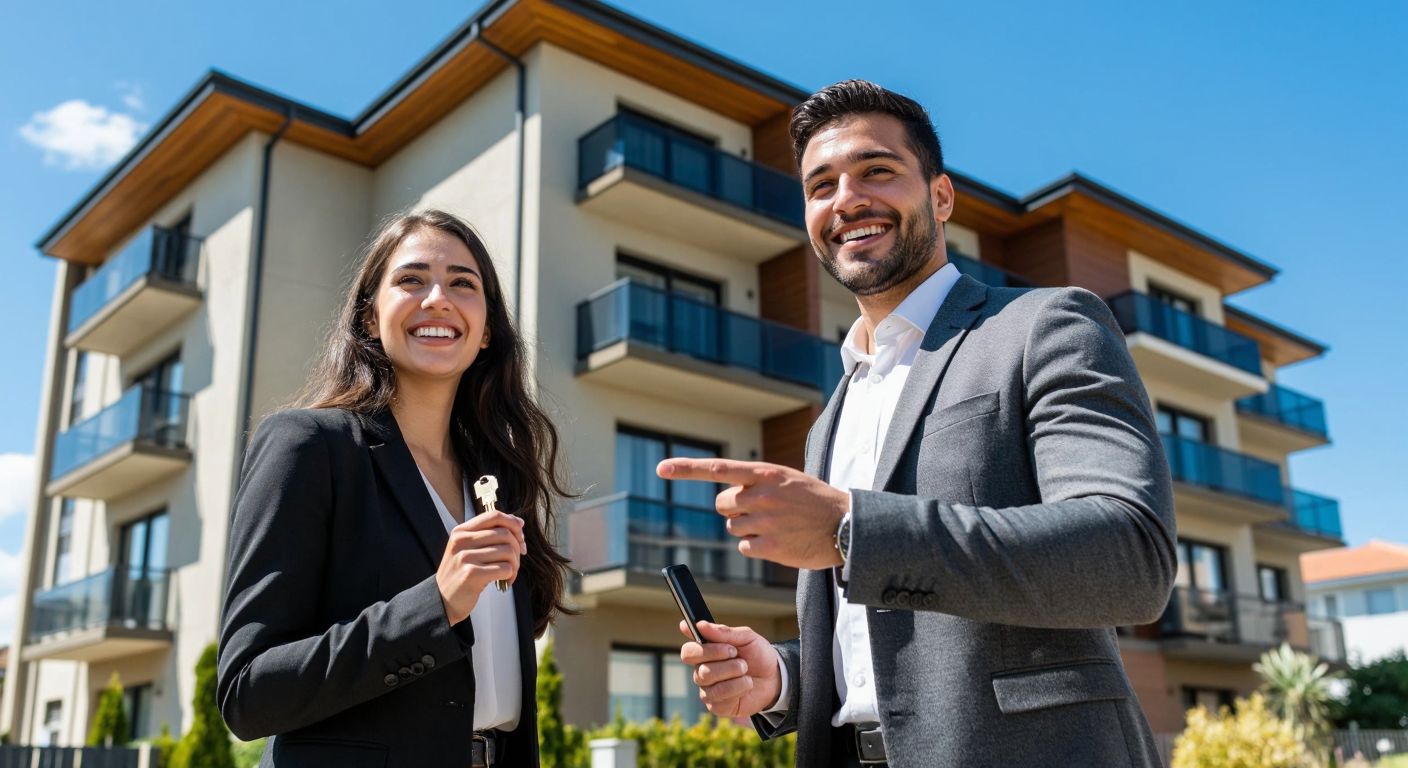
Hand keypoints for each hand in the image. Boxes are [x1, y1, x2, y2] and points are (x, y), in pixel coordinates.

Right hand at [435, 510, 525, 624]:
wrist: (442, 600)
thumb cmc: (461, 573)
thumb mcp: (468, 549)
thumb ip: (489, 534)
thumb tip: (519, 522)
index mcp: (461, 531)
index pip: (494, 516)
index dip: (513, 523)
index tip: (520, 537)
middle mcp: (461, 541)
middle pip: (505, 534)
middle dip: (517, 548)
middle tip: (515, 561)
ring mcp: (465, 557)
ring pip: (508, 551)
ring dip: (515, 564)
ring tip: (509, 573)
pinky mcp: (471, 574)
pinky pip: (505, 568)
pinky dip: (511, 576)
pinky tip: (505, 581)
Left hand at [657, 458, 847, 568]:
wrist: (846, 526)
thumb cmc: (815, 501)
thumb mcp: (787, 480)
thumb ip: (757, 482)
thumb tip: (728, 496)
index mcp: (764, 474)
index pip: (718, 469)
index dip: (687, 469)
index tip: (662, 468)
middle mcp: (761, 495)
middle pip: (723, 505)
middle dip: (735, 509)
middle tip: (763, 511)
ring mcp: (764, 521)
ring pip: (734, 528)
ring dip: (749, 528)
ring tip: (778, 526)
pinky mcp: (769, 546)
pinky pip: (745, 547)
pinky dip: (758, 546)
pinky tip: (780, 541)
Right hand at [679, 620, 782, 717]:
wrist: (774, 678)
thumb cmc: (757, 655)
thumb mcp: (747, 638)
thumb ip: (724, 632)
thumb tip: (700, 625)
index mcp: (705, 653)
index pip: (688, 652)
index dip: (700, 648)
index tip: (722, 644)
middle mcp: (702, 672)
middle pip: (700, 668)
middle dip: (722, 660)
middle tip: (738, 655)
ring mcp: (708, 690)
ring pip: (711, 683)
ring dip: (733, 673)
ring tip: (746, 670)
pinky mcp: (717, 706)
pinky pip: (721, 698)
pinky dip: (738, 688)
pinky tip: (746, 685)